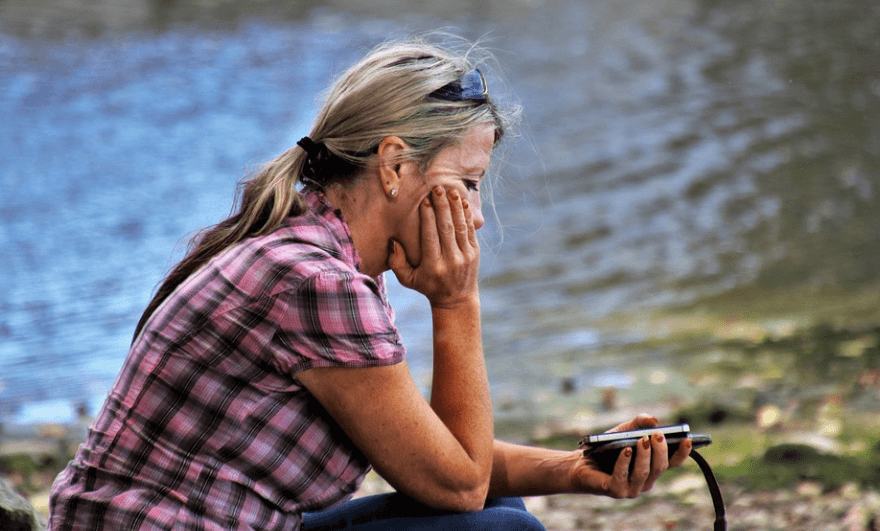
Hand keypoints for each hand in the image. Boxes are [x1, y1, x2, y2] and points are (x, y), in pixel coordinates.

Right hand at [389, 186, 479, 307]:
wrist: (456, 299)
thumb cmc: (427, 286)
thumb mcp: (407, 279)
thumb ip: (396, 262)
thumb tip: (394, 241)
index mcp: (433, 266)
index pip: (430, 237)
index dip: (428, 218)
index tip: (424, 201)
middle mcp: (451, 260)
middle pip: (446, 228)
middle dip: (442, 207)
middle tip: (437, 189)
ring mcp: (465, 256)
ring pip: (460, 226)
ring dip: (455, 207)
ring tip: (450, 191)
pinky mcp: (474, 252)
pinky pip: (470, 230)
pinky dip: (466, 215)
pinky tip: (462, 201)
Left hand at [570, 414, 691, 498]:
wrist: (581, 463)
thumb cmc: (607, 447)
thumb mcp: (625, 430)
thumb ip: (640, 422)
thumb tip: (654, 420)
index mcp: (652, 468)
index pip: (672, 462)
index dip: (682, 453)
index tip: (687, 439)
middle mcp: (645, 481)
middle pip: (660, 467)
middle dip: (660, 450)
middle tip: (657, 435)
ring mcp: (631, 488)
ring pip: (644, 473)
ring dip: (644, 455)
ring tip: (642, 439)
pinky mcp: (615, 490)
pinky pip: (622, 477)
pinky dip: (625, 462)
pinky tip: (626, 450)